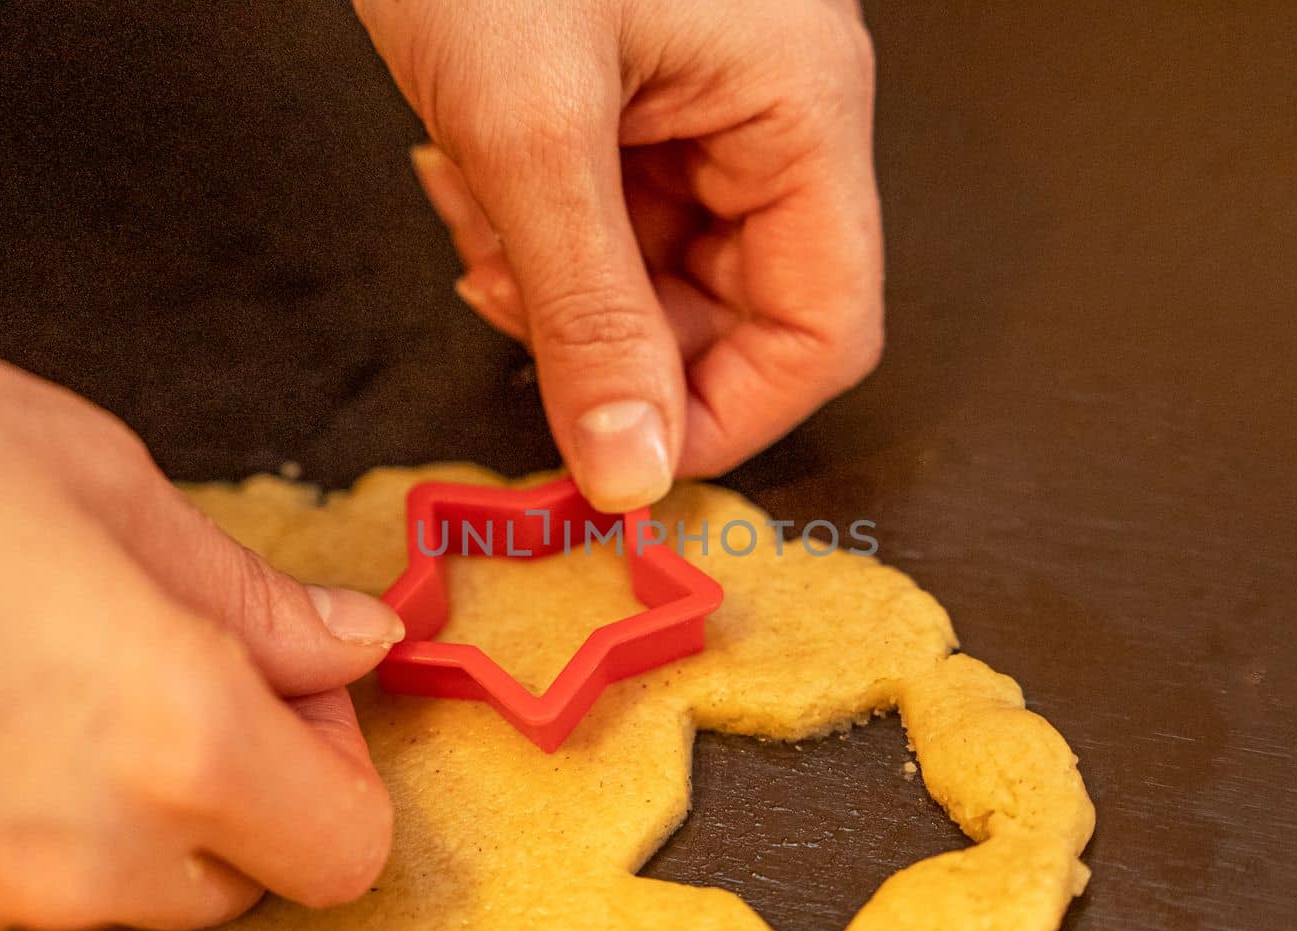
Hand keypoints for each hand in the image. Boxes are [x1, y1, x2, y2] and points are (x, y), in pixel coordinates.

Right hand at [0, 306, 401, 930]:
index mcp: (178, 739)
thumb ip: (252, 598)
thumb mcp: (104, 486)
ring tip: (23, 679)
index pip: (344, 848)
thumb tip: (355, 642)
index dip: (334, 771)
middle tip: (163, 667)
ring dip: (106, 815)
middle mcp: (79, 856)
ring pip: (106, 896)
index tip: (291, 698)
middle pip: (231, 879)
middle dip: (229, 788)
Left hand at [357, 0, 881, 510]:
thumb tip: (634, 466)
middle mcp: (771, 109)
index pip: (825, 327)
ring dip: (559, 284)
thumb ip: (587, 313)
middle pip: (739, 308)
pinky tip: (471, 178)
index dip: (733, 414)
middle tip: (518, 308)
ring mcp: (702, 100)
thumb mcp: (529, 127)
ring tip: (475, 210)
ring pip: (661, 271)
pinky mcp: (634, 96)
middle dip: (617, 336)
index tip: (630, 458)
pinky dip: (535, 230)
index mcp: (800, 105)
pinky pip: (610, 217)